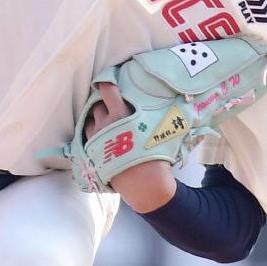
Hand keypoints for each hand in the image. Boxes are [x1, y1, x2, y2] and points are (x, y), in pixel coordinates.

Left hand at [85, 82, 176, 212]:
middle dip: (103, 102)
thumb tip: (179, 97)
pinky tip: (102, 136)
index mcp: (121, 114)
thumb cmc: (157, 154)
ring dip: (97, 117)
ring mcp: (96, 138)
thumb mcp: (163, 128)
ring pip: (90, 119)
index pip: (107, 89)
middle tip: (114, 106)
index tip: (109, 81)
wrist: (145, 184)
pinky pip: (87, 135)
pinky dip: (93, 132)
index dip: (107, 82)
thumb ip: (162, 109)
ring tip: (107, 122)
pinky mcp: (92, 152)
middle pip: (97, 103)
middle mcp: (105, 124)